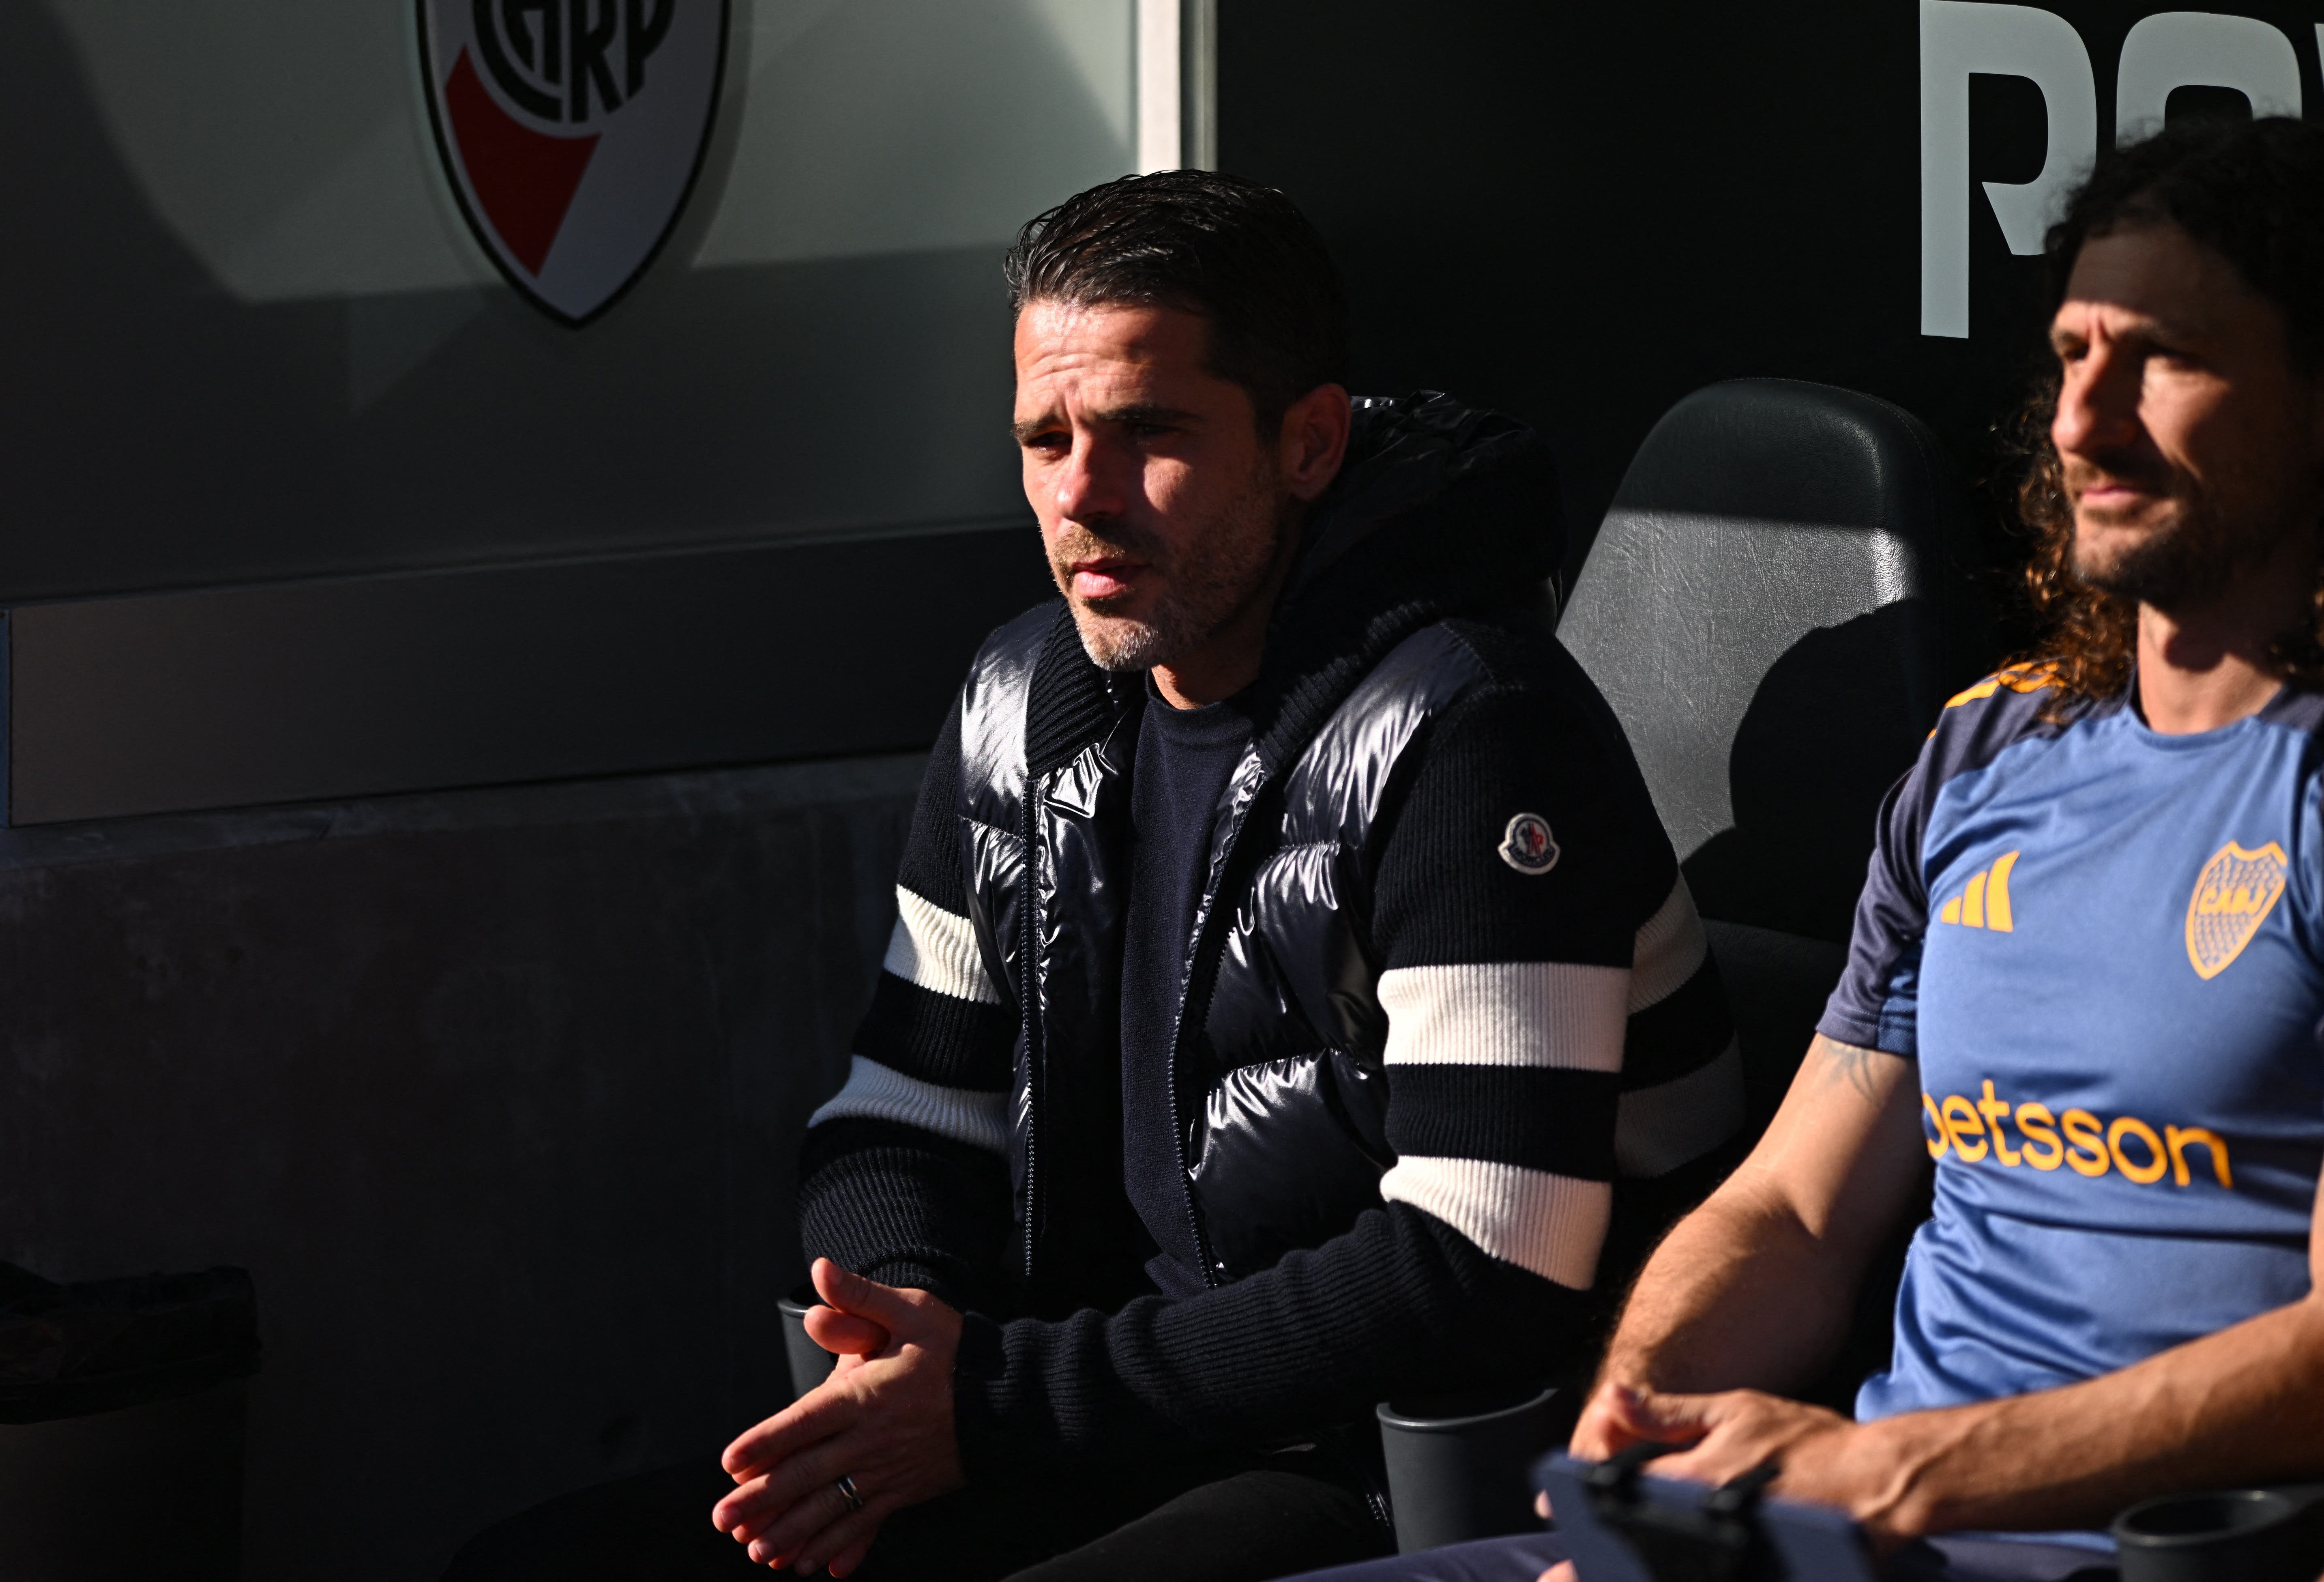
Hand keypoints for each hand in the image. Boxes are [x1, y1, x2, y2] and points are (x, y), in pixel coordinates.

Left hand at [712, 1259, 965, 1575]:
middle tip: (724, 1518)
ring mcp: (890, 1471)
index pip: (806, 1421)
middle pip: (809, 1473)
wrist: (1010, 1397)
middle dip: (762, 1499)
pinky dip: (840, 1547)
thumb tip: (821, 1271)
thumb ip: (861, 1297)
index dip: (766, 1441)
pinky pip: (866, 1525)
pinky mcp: (906, 1491)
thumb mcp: (911, 1311)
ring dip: (792, 1531)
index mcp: (867, 1396)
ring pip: (832, 1508)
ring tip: (757, 1550)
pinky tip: (817, 1565)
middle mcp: (873, 1440)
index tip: (732, 1462)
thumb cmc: (956, 1350)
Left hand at [1572, 1383, 1925, 1552]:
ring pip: (1674, 1566)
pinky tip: (1670, 1576)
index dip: (1580, 1499)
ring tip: (1607, 1573)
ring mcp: (1738, 1552)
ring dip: (1640, 1570)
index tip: (1548, 1510)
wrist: (1882, 1481)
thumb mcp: (1734, 1410)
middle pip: (1640, 1542)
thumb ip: (1670, 1413)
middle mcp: (1711, 1517)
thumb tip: (1610, 1395)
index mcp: (1696, 1475)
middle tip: (1557, 1574)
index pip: (1622, 1490)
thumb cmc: (1807, 1440)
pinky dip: (1691, 1576)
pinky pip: (1717, 1578)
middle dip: (1595, 1557)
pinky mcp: (1765, 1573)